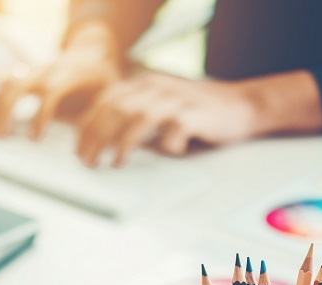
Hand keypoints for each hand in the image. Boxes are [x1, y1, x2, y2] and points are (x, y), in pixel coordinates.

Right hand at [0, 22, 121, 139]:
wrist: (93, 51)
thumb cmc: (102, 79)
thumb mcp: (108, 94)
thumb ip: (99, 115)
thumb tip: (93, 144)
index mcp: (70, 74)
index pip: (49, 91)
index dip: (40, 114)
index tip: (35, 138)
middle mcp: (48, 70)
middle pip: (18, 83)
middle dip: (6, 109)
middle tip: (3, 136)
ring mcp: (35, 70)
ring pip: (7, 82)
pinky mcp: (27, 74)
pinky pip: (5, 82)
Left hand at [76, 70, 321, 167]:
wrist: (243, 105)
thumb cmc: (197, 114)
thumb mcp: (160, 109)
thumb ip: (135, 118)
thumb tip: (100, 143)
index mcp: (144, 84)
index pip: (105, 101)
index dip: (87, 125)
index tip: (78, 149)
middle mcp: (157, 87)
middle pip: (116, 109)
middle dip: (97, 137)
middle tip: (88, 162)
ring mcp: (177, 99)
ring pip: (139, 117)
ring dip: (122, 143)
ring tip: (115, 163)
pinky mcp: (197, 114)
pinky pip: (175, 129)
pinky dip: (168, 144)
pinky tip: (168, 153)